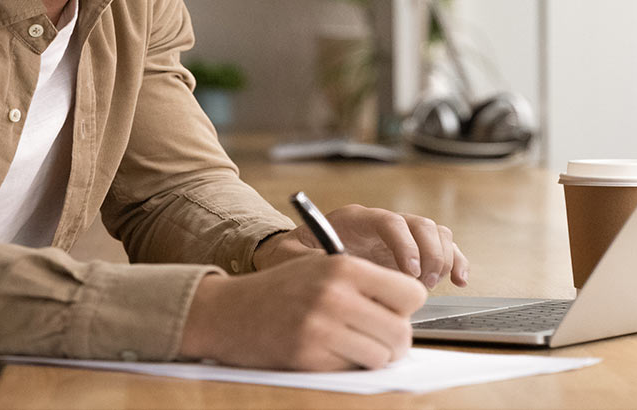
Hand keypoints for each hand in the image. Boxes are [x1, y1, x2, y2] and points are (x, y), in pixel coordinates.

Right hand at [179, 255, 426, 369]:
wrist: (226, 312)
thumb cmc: (278, 290)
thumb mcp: (320, 268)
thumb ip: (363, 283)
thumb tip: (409, 308)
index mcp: (344, 267)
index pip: (411, 294)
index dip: (404, 307)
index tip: (391, 311)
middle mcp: (336, 296)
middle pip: (401, 332)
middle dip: (394, 341)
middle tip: (377, 338)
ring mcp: (322, 328)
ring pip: (382, 356)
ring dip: (372, 356)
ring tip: (352, 345)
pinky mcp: (309, 357)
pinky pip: (353, 369)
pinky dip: (346, 365)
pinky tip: (326, 351)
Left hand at [254, 204, 469, 288]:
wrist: (296, 256)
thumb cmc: (292, 256)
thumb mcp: (290, 256)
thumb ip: (308, 260)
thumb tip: (332, 268)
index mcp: (355, 219)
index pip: (389, 222)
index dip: (404, 244)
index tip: (408, 271)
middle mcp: (382, 223)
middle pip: (420, 225)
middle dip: (429, 254)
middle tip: (421, 284)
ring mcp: (399, 237)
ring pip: (435, 233)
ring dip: (442, 258)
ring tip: (428, 286)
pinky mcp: (411, 252)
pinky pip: (442, 248)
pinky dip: (455, 262)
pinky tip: (459, 281)